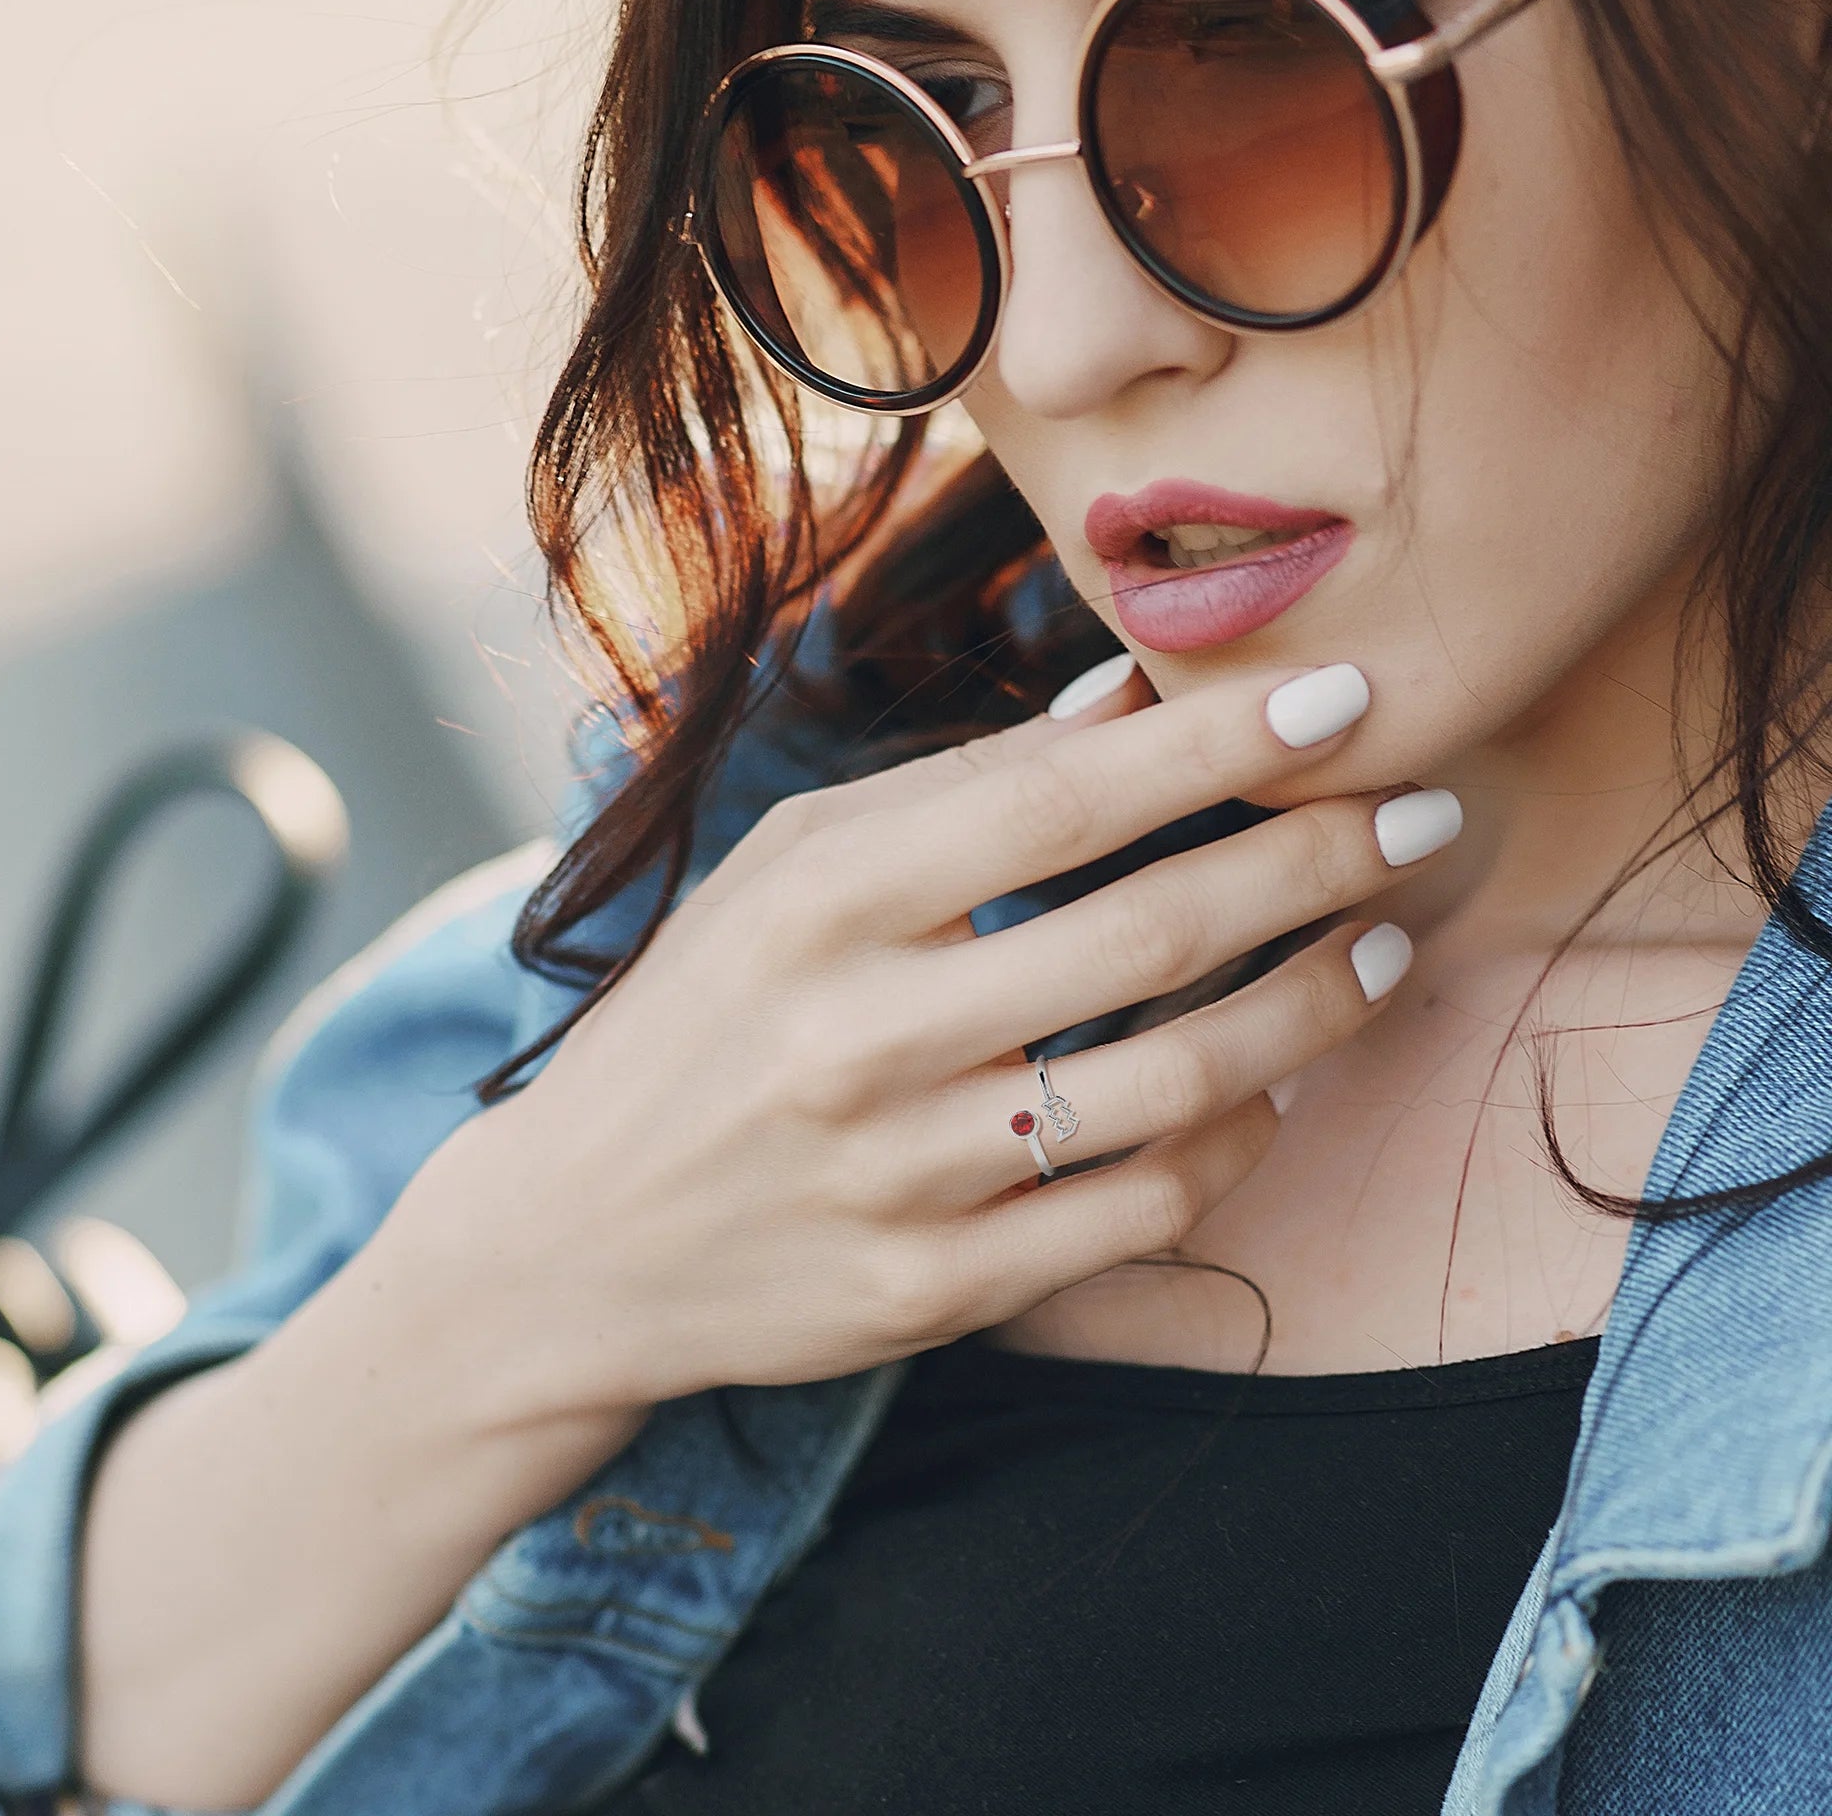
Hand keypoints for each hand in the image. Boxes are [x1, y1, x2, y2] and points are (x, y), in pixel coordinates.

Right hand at [399, 657, 1453, 1415]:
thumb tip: (1124, 705)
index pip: (1054, 801)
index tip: (1343, 697)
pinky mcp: (928, 1291)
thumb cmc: (695, 1020)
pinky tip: (1277, 1088)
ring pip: (1170, 1089)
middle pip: (1142, 937)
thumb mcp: (778, 876)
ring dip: (1310, 1009)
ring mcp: (897, 1176)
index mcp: (815, 903)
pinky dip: (1233, 1146)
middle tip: (1420, 813)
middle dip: (1312, 860)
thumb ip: (945, 791)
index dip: (1216, 743)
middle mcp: (857, 1037)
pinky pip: (1134, 1215)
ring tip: (1382, 943)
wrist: (569, 1240)